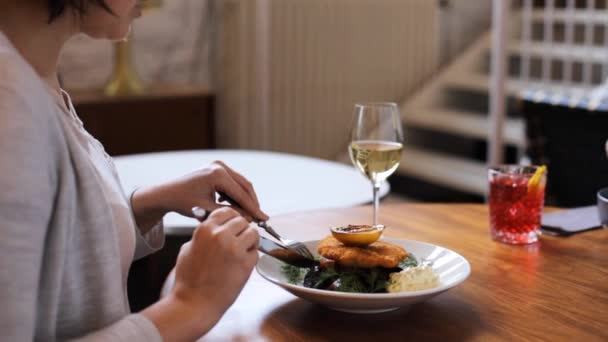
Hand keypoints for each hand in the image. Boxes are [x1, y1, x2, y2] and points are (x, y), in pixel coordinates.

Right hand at [142, 208, 258, 339]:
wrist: (194, 303)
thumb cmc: (189, 279)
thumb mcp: (189, 248)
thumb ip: (204, 235)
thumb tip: (216, 227)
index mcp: (205, 229)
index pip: (227, 211)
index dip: (232, 219)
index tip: (234, 226)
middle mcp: (221, 235)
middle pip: (242, 221)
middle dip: (242, 230)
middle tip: (239, 241)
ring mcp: (234, 248)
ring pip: (253, 233)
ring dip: (250, 242)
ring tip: (242, 252)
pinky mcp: (245, 264)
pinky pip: (256, 252)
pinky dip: (251, 258)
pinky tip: (241, 265)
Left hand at [167, 160, 267, 219]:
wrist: (167, 194)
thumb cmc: (183, 202)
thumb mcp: (207, 210)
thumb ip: (230, 212)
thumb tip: (249, 217)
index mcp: (217, 174)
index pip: (241, 193)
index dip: (253, 208)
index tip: (263, 218)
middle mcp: (219, 166)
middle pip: (245, 185)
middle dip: (252, 202)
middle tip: (259, 217)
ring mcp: (218, 165)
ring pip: (240, 183)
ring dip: (245, 198)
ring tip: (249, 213)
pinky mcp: (217, 168)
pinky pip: (233, 182)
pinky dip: (237, 194)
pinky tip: (237, 206)